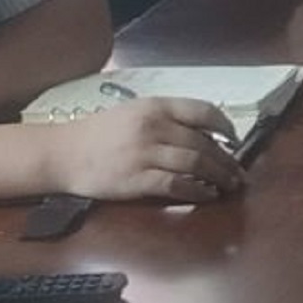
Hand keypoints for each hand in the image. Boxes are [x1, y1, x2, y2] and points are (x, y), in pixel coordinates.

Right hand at [40, 98, 244, 203]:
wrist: (64, 153)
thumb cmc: (98, 133)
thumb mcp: (133, 112)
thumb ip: (166, 118)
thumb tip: (204, 133)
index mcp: (154, 107)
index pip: (202, 111)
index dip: (225, 126)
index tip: (235, 140)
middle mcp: (153, 127)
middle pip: (203, 143)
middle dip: (227, 160)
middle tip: (238, 172)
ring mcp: (146, 154)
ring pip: (196, 164)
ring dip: (218, 176)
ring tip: (229, 185)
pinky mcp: (138, 180)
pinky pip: (177, 185)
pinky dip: (197, 191)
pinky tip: (207, 195)